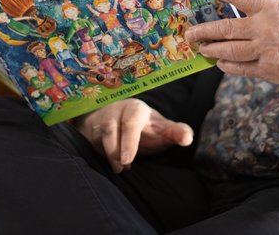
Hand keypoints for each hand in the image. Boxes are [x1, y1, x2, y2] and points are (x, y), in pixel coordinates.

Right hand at [73, 99, 192, 173]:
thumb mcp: (163, 128)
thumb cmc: (147, 127)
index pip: (131, 121)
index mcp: (135, 109)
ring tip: (120, 169)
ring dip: (109, 155)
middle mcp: (116, 111)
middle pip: (110, 129)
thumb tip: (187, 139)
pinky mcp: (91, 131)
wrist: (122, 121)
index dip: (129, 141)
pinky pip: (91, 142)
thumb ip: (176, 132)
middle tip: (124, 166)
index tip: (128, 160)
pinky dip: (100, 156)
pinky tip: (112, 166)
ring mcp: (101, 120)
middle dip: (116, 150)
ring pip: (100, 136)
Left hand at [184, 0, 278, 84]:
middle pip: (225, 29)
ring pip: (228, 51)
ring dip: (211, 50)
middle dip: (203, 31)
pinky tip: (221, 62)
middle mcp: (264, 28)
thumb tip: (236, 8)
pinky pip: (240, 68)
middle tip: (190, 33)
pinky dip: (227, 65)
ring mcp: (265, 50)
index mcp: (269, 7)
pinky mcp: (267, 69)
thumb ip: (262, 8)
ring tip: (202, 48)